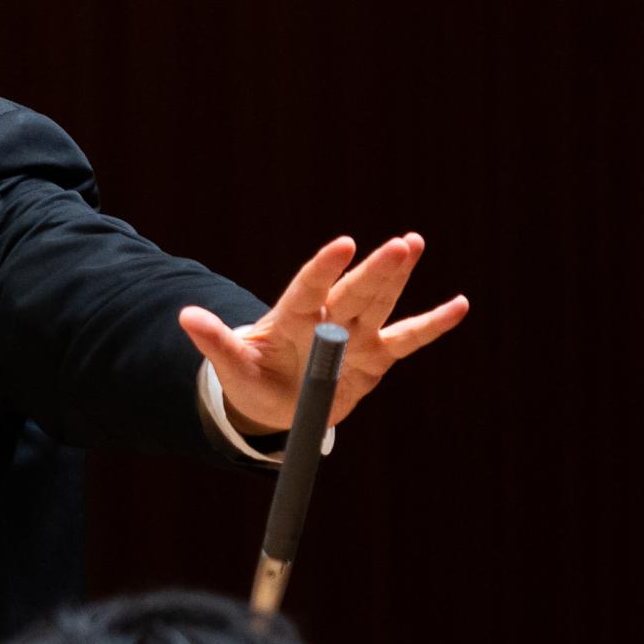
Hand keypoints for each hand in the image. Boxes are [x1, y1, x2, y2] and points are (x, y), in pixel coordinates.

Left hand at [179, 234, 468, 434]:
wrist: (274, 401)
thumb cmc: (252, 379)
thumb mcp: (231, 366)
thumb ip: (215, 342)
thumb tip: (184, 317)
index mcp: (290, 319)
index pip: (308, 289)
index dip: (324, 269)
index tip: (343, 244)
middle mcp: (326, 319)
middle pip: (353, 293)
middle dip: (376, 270)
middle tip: (402, 242)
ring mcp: (354, 335)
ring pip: (379, 303)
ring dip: (397, 277)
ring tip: (414, 243)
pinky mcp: (375, 356)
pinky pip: (407, 339)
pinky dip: (432, 324)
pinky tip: (459, 305)